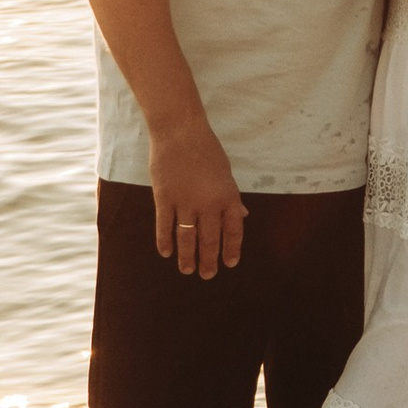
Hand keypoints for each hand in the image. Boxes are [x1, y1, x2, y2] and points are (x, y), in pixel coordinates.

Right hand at [150, 117, 244, 278]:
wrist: (180, 131)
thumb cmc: (206, 149)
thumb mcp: (226, 173)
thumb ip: (232, 197)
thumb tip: (243, 215)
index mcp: (228, 196)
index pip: (234, 231)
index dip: (232, 249)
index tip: (230, 264)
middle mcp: (208, 204)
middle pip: (210, 240)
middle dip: (209, 260)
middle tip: (207, 275)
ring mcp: (185, 202)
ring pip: (187, 238)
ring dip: (187, 257)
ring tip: (187, 270)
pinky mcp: (164, 198)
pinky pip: (164, 226)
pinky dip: (165, 241)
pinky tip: (166, 253)